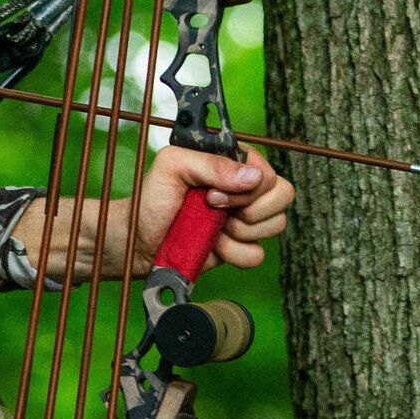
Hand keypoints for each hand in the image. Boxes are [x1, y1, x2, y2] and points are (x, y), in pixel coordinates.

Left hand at [9, 144, 293, 285]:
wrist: (137, 240)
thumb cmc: (150, 198)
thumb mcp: (173, 166)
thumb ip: (211, 164)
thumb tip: (252, 177)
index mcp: (233, 164)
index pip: (268, 170)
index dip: (248, 185)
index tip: (212, 193)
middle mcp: (244, 190)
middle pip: (282, 196)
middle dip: (247, 208)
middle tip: (212, 209)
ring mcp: (244, 220)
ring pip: (275, 226)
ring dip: (238, 231)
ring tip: (209, 228)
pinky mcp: (239, 248)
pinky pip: (257, 255)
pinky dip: (233, 253)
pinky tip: (212, 246)